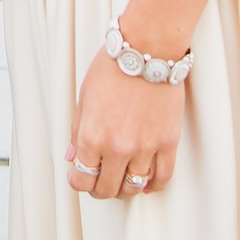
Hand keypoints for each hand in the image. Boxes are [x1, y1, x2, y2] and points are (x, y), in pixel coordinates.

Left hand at [66, 51, 181, 200]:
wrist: (146, 50)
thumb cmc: (112, 68)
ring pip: (134, 187)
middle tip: (101, 180)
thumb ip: (77, 131)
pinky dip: (153, 185)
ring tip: (123, 179)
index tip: (81, 177)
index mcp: (91, 137)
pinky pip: (162, 177)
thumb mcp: (84, 98)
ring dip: (126, 188)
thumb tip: (72, 157)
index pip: (82, 179)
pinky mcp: (167, 143)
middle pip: (108, 188)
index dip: (79, 182)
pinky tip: (147, 182)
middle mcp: (117, 148)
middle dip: (101, 188)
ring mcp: (144, 148)